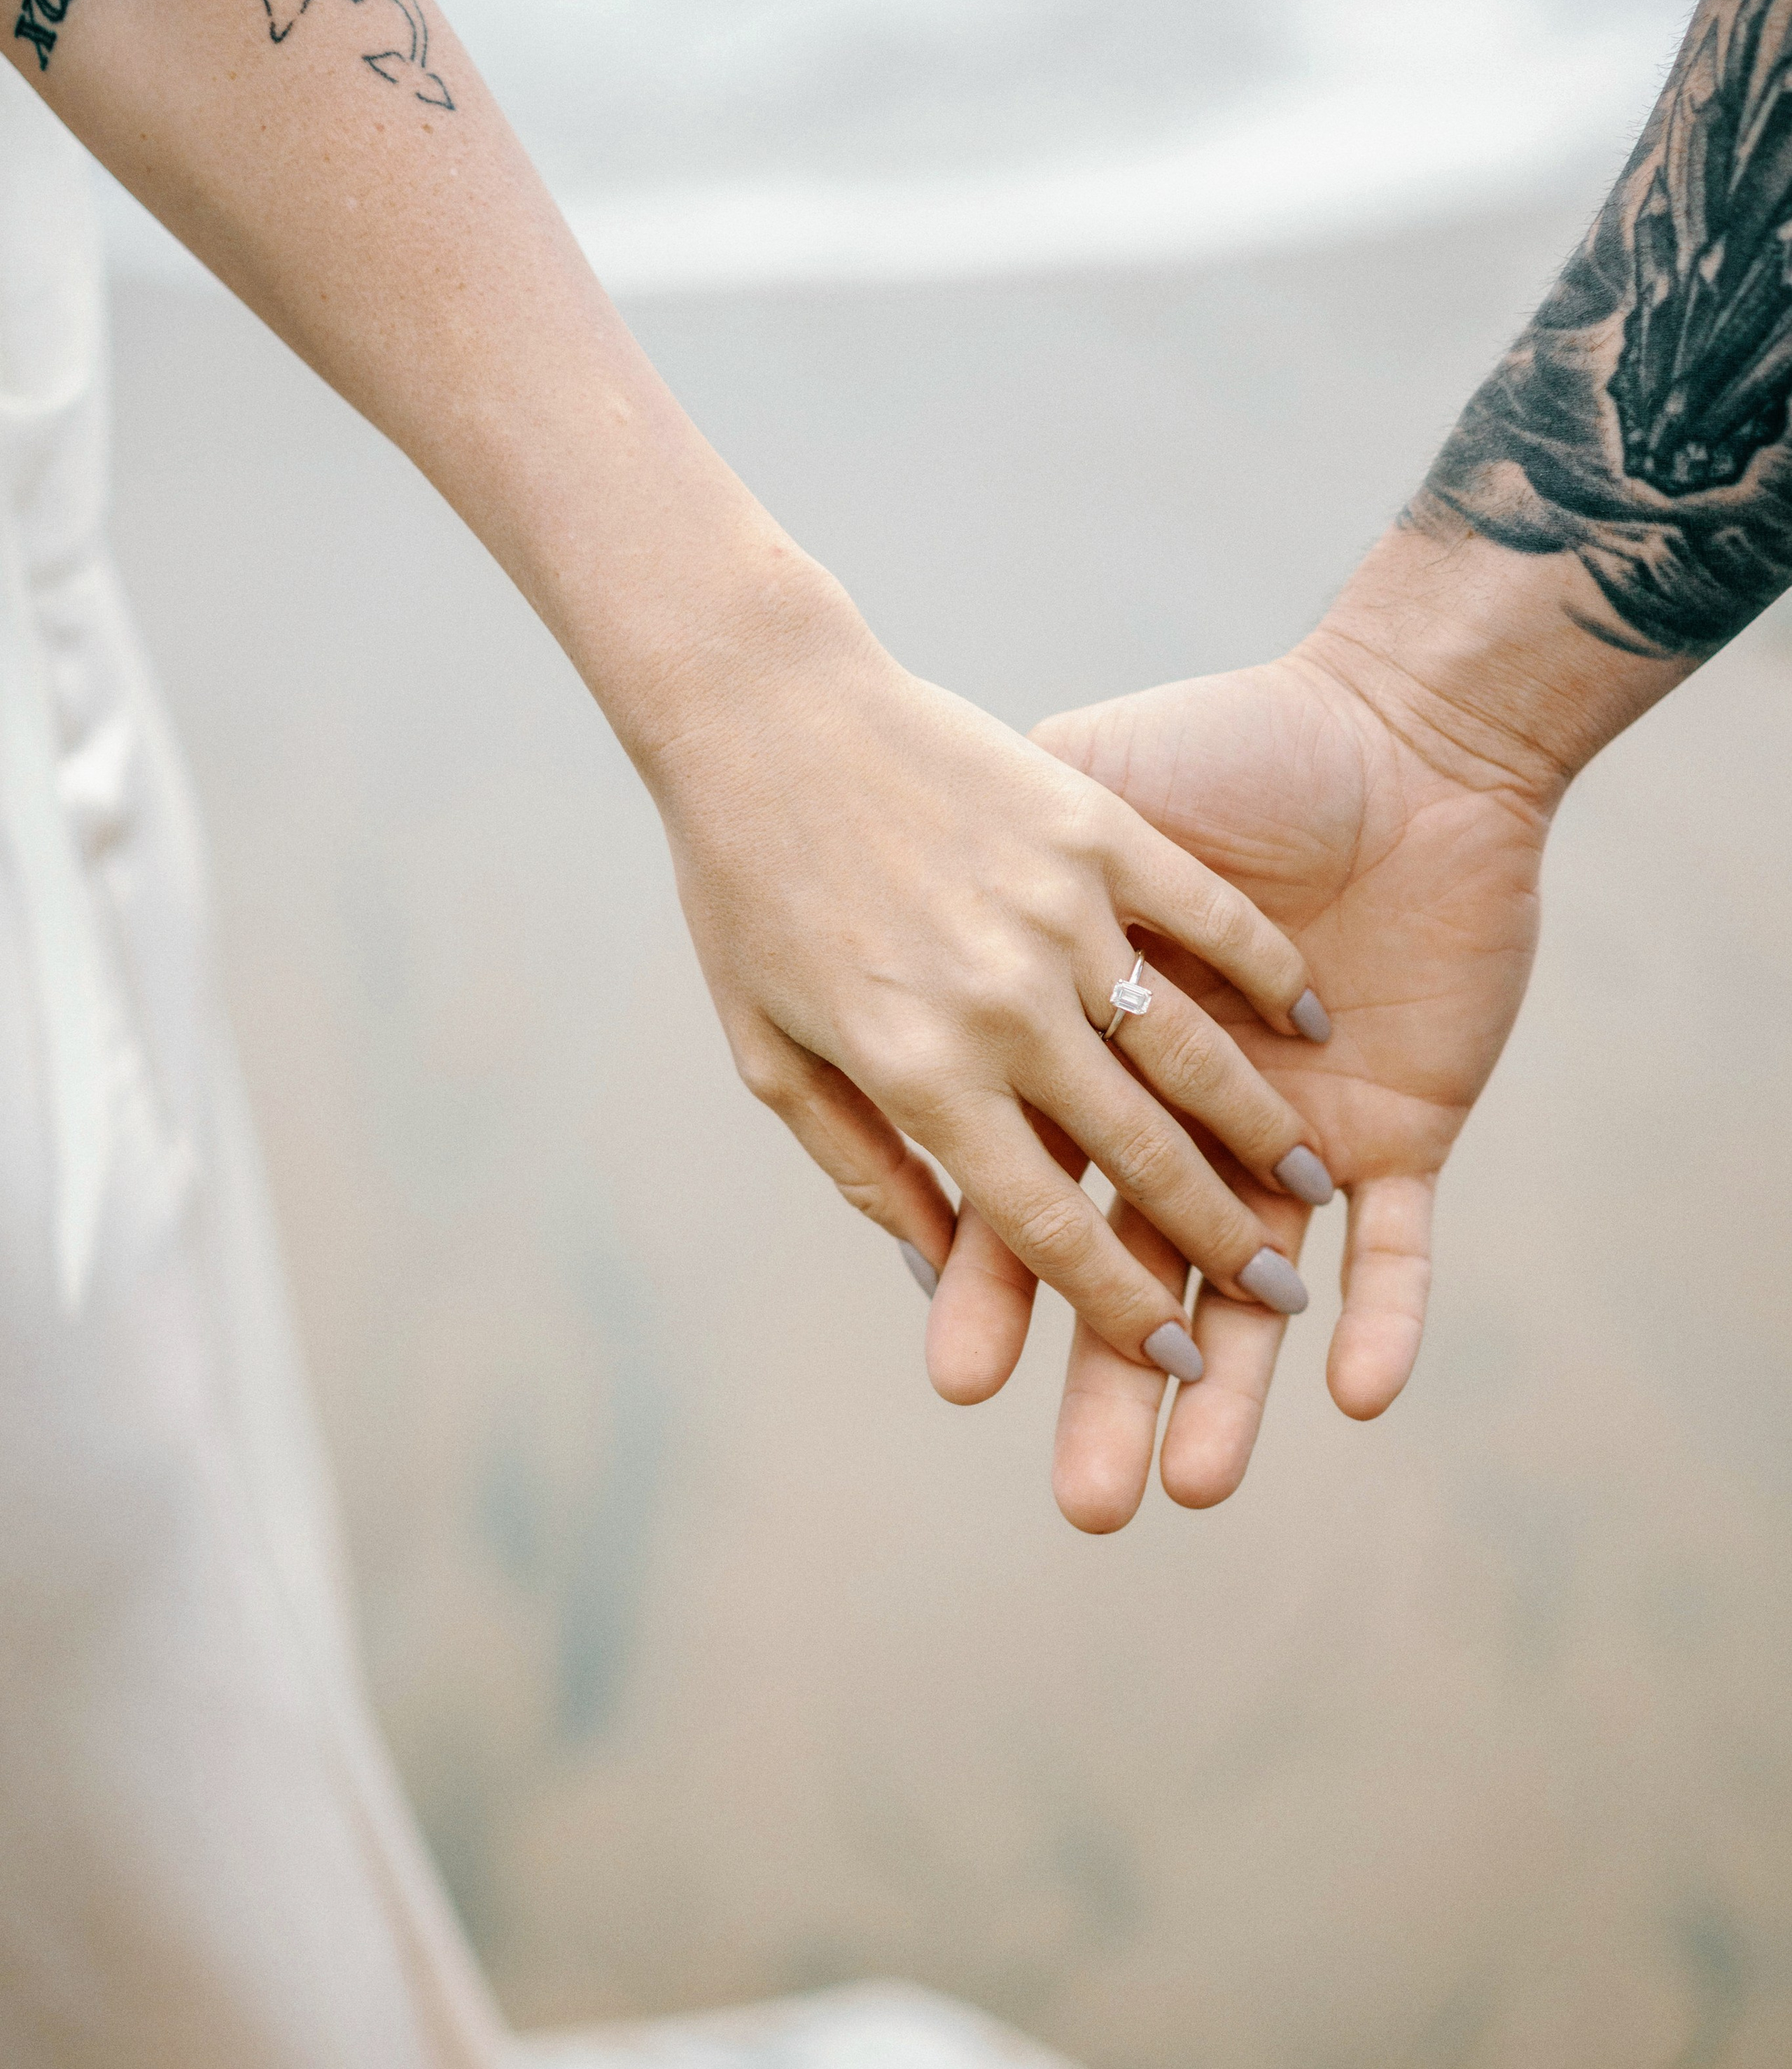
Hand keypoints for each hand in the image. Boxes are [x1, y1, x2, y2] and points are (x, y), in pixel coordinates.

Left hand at [651, 576, 1337, 1366]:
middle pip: (1141, 1157)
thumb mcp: (771, 1053)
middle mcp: (999, 1006)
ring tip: (1308, 1182)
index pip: (1044, 1227)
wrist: (762, 706)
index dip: (1119, 1312)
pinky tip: (1312, 1025)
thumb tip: (938, 1281)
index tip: (1174, 1362)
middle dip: (1219, 1246)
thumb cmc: (748, 891)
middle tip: (1274, 1301)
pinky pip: (1211, 923)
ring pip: (1194, 1051)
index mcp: (918, 1073)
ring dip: (1265, 1132)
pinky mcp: (1098, 828)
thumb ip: (864, 1167)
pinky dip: (1271, 980)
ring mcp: (1058, 913)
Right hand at [925, 637, 1551, 1527]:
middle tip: (1083, 1503)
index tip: (957, 1376)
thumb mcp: (1066, 821)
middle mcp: (1178, 1126)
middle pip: (1133, 1274)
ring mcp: (1292, 1139)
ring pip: (1254, 1288)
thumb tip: (916, 1092)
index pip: (1029, 1201)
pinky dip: (1386, 1317)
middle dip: (1112, 1385)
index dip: (1001, 1289)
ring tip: (1199, 1488)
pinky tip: (1359, 1394)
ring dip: (1239, 1397)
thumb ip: (1004, 929)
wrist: (1384, 724)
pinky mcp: (1400, 1127)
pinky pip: (1399, 1247)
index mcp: (1089, 1064)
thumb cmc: (1214, 748)